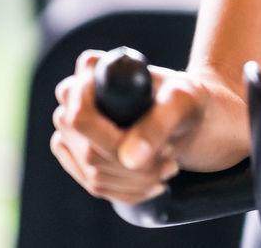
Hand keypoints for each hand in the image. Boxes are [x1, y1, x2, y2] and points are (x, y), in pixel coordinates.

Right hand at [51, 49, 208, 203]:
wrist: (189, 115)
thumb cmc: (184, 98)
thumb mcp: (182, 102)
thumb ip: (158, 125)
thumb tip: (130, 159)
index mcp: (94, 70)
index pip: (79, 116)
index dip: (113, 139)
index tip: (162, 145)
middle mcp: (73, 99)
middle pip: (89, 152)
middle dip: (136, 162)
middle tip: (171, 153)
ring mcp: (72, 130)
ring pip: (94, 174)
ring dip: (138, 178)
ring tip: (169, 163)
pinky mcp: (78, 156)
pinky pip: (95, 186)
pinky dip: (130, 190)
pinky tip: (154, 182)